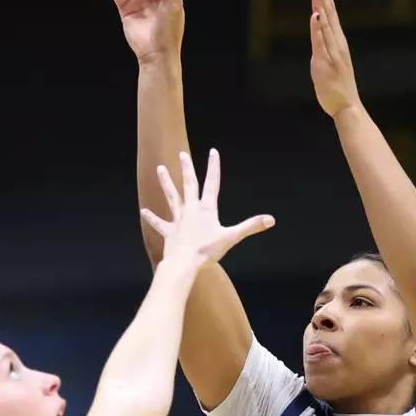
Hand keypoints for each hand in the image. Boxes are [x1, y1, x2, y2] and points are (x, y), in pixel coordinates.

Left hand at [140, 149, 273, 267]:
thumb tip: (270, 219)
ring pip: (172, 197)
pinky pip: (159, 223)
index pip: (212, 183)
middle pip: (188, 184)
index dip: (213, 167)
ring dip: (166, 183)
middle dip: (186, 168)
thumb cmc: (207, 250)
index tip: (213, 151)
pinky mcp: (169, 231)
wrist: (184, 263)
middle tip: (181, 154)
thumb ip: (250, 226)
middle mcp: (191, 209)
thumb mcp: (231, 237)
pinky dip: (152, 217)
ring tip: (160, 169)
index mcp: (206, 209)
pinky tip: (144, 211)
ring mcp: (178, 219)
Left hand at [309, 0, 361, 117]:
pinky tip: (316, 15)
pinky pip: (320, 43)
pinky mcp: (324, 63)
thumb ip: (324, 46)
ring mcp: (332, 53)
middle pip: (330, 14)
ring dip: (321, 6)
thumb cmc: (337, 86)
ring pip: (325, 25)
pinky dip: (317, 29)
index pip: (331, 14)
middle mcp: (337, 44)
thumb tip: (318, 33)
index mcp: (338, 42)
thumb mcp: (329, 61)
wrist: (346, 106)